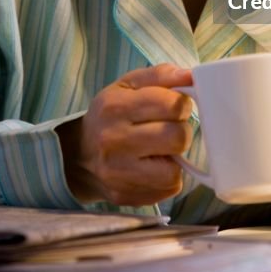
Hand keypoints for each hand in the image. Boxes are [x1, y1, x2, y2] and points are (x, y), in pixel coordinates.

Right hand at [56, 64, 192, 206]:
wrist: (78, 155)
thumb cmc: (111, 114)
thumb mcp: (129, 84)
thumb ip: (162, 75)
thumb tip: (192, 76)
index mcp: (115, 107)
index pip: (172, 104)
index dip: (182, 105)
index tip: (175, 107)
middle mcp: (113, 141)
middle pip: (177, 137)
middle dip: (181, 131)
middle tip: (170, 128)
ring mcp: (117, 173)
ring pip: (174, 170)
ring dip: (176, 158)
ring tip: (163, 149)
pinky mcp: (124, 196)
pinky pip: (168, 189)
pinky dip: (168, 178)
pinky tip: (155, 167)